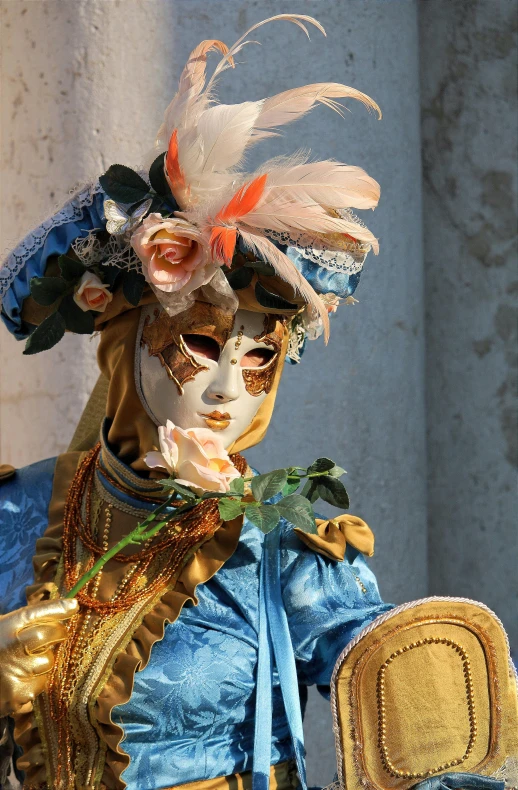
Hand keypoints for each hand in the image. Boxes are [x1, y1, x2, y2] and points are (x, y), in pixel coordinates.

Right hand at [0, 598, 77, 715]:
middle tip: (57, 634)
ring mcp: (14, 671)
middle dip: (58, 633)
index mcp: (4, 627)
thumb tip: (60, 609)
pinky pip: (41, 684)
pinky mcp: (17, 694)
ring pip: (48, 661)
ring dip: (44, 661)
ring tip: (27, 662)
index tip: (74, 605)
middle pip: (49, 634)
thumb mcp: (0, 630)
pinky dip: (35, 683)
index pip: (35, 612)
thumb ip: (22, 624)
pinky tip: (20, 680)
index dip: (57, 608)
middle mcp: (11, 646)